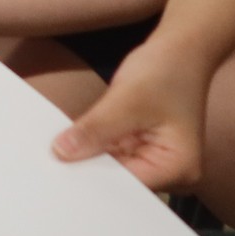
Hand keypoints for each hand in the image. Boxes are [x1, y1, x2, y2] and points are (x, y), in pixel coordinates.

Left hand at [50, 37, 210, 190]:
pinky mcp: (141, 148)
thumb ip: (95, 130)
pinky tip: (71, 139)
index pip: (129, 188)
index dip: (94, 179)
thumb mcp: (127, 99)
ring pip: (111, 168)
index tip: (61, 170)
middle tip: (53, 158)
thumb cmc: (168, 69)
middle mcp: (171, 173)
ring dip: (88, 156)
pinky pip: (111, 154)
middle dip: (89, 168)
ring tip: (59, 148)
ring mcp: (155, 161)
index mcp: (179, 169)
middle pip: (120, 182)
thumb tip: (61, 153)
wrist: (181, 47)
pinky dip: (93, 146)